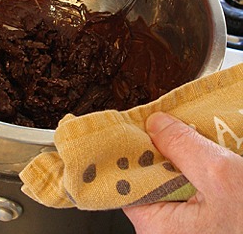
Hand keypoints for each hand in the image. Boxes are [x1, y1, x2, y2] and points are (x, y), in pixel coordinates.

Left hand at [123, 112, 242, 233]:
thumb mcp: (220, 175)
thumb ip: (182, 145)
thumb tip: (155, 124)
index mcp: (154, 223)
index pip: (127, 176)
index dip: (133, 147)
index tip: (139, 123)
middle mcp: (163, 228)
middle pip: (150, 174)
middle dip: (163, 148)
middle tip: (174, 125)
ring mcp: (182, 226)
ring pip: (171, 179)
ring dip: (184, 157)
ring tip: (195, 138)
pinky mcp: (201, 222)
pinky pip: (189, 188)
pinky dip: (197, 170)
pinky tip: (209, 157)